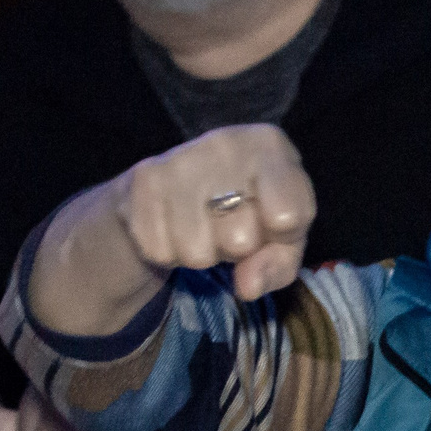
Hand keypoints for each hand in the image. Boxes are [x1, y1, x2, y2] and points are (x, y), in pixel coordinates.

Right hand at [113, 125, 315, 301]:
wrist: (175, 185)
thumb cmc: (248, 210)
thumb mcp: (282, 239)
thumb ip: (277, 265)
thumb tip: (247, 287)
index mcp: (269, 146)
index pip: (288, 217)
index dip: (282, 237)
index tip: (272, 223)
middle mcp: (224, 143)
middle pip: (242, 241)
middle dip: (238, 248)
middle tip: (229, 225)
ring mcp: (179, 159)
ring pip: (198, 252)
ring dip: (202, 253)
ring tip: (203, 225)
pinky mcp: (142, 181)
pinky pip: (161, 251)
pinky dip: (168, 251)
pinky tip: (173, 225)